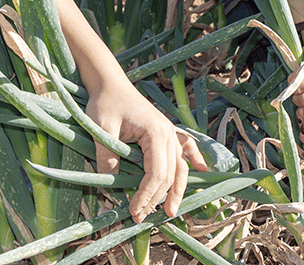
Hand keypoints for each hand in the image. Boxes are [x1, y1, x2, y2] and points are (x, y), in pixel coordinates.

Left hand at [87, 79, 208, 222]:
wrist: (111, 85)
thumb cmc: (106, 104)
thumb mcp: (102, 130)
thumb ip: (107, 157)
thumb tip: (110, 184)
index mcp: (156, 133)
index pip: (157, 173)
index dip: (147, 195)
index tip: (133, 211)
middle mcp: (168, 134)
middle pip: (170, 173)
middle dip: (158, 199)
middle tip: (141, 218)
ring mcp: (169, 132)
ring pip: (180, 165)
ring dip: (177, 189)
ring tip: (172, 210)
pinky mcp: (165, 132)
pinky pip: (185, 147)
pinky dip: (194, 159)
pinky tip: (202, 170)